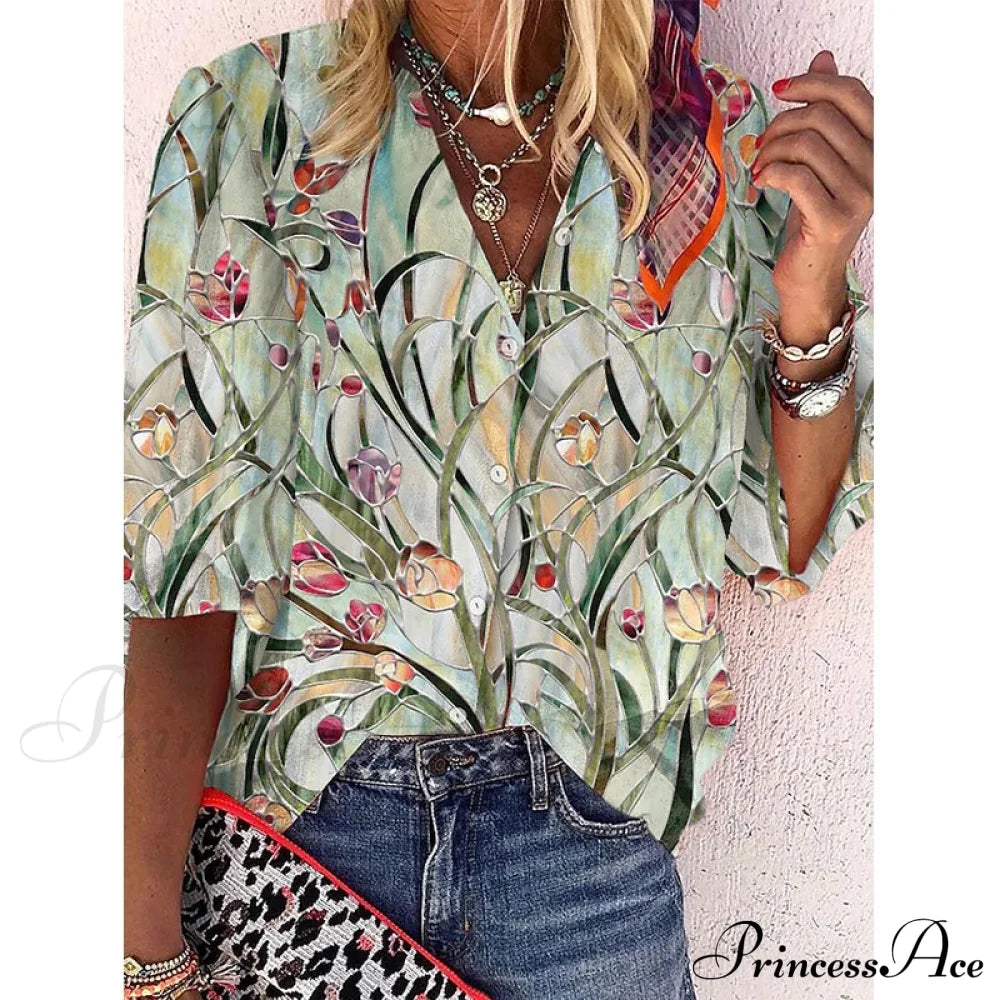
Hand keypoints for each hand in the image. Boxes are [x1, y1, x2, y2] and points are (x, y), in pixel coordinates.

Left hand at [750, 50, 872, 322]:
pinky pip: (796, 177)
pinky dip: (771, 173)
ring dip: (771, 150)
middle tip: (761, 145)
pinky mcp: (834, 220)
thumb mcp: (818, 160)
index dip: (814, 83)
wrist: (810, 277)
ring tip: (759, 167)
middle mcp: (877, 169)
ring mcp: (860, 196)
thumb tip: (823, 59)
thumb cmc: (811, 217)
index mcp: (879, 148)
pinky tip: (761, 181)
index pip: (853, 95)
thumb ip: (824, 113)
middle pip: (823, 117)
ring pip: (807, 146)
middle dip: (782, 124)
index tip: (781, 90)